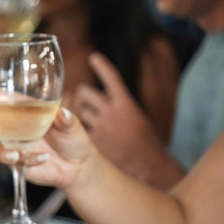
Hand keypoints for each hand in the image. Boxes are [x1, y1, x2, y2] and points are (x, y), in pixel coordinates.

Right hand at [0, 108, 94, 189]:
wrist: (78, 166)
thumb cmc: (73, 139)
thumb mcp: (73, 126)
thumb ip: (67, 120)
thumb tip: (62, 113)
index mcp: (22, 110)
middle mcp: (13, 127)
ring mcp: (14, 146)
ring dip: (2, 152)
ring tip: (16, 155)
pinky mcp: (18, 163)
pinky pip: (14, 163)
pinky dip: (28, 161)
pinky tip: (43, 158)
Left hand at [71, 53, 163, 171]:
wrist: (146, 166)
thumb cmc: (143, 143)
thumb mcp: (135, 118)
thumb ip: (117, 107)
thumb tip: (101, 100)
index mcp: (125, 103)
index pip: (111, 78)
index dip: (102, 66)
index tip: (93, 57)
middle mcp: (111, 112)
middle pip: (84, 93)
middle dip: (80, 96)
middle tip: (81, 101)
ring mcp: (100, 126)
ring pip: (78, 110)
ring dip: (77, 112)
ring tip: (85, 121)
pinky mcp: (92, 141)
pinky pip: (77, 128)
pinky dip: (77, 130)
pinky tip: (81, 135)